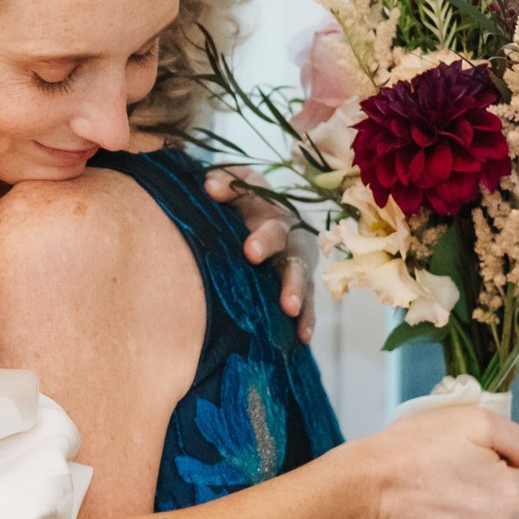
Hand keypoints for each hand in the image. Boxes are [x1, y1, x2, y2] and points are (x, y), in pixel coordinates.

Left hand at [202, 169, 315, 344]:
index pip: (272, 223)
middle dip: (284, 272)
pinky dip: (306, 321)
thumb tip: (210, 186)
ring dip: (297, 294)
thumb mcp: (233, 183)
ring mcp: (296, 263)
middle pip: (293, 254)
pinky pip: (308, 306)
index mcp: (273, 213)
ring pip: (302, 280)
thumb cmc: (240, 198)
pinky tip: (302, 337)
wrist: (252, 211)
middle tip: (275, 292)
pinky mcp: (299, 287)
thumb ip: (224, 181)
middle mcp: (290, 238)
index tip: (250, 253)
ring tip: (290, 310)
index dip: (264, 238)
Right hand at [338, 406, 518, 518]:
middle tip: (444, 483)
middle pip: (505, 511)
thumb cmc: (412, 451)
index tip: (459, 462)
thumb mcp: (472, 420)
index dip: (488, 465)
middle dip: (483, 497)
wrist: (362, 488)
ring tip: (437, 508)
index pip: (516, 477)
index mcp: (514, 494)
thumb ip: (516, 437)